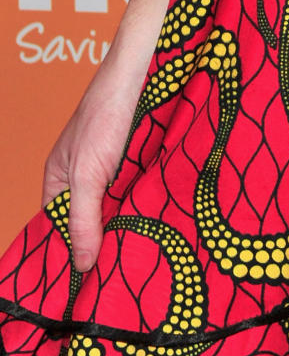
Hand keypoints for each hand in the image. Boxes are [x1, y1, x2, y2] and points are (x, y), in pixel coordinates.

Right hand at [41, 31, 152, 271]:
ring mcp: (116, 170)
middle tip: (122, 280)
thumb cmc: (107, 112)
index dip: (73, 255)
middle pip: (91, 223)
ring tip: (144, 260)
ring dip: (130, 227)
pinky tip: (162, 226)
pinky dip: (147, 207)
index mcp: (60, 181)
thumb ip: (82, 218)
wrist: (145, 68)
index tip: (88, 288)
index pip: (60, 229)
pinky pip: (141, 193)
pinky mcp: (142, 162)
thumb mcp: (87, 173)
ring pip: (119, 210)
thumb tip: (82, 265)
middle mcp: (86, 178)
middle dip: (105, 244)